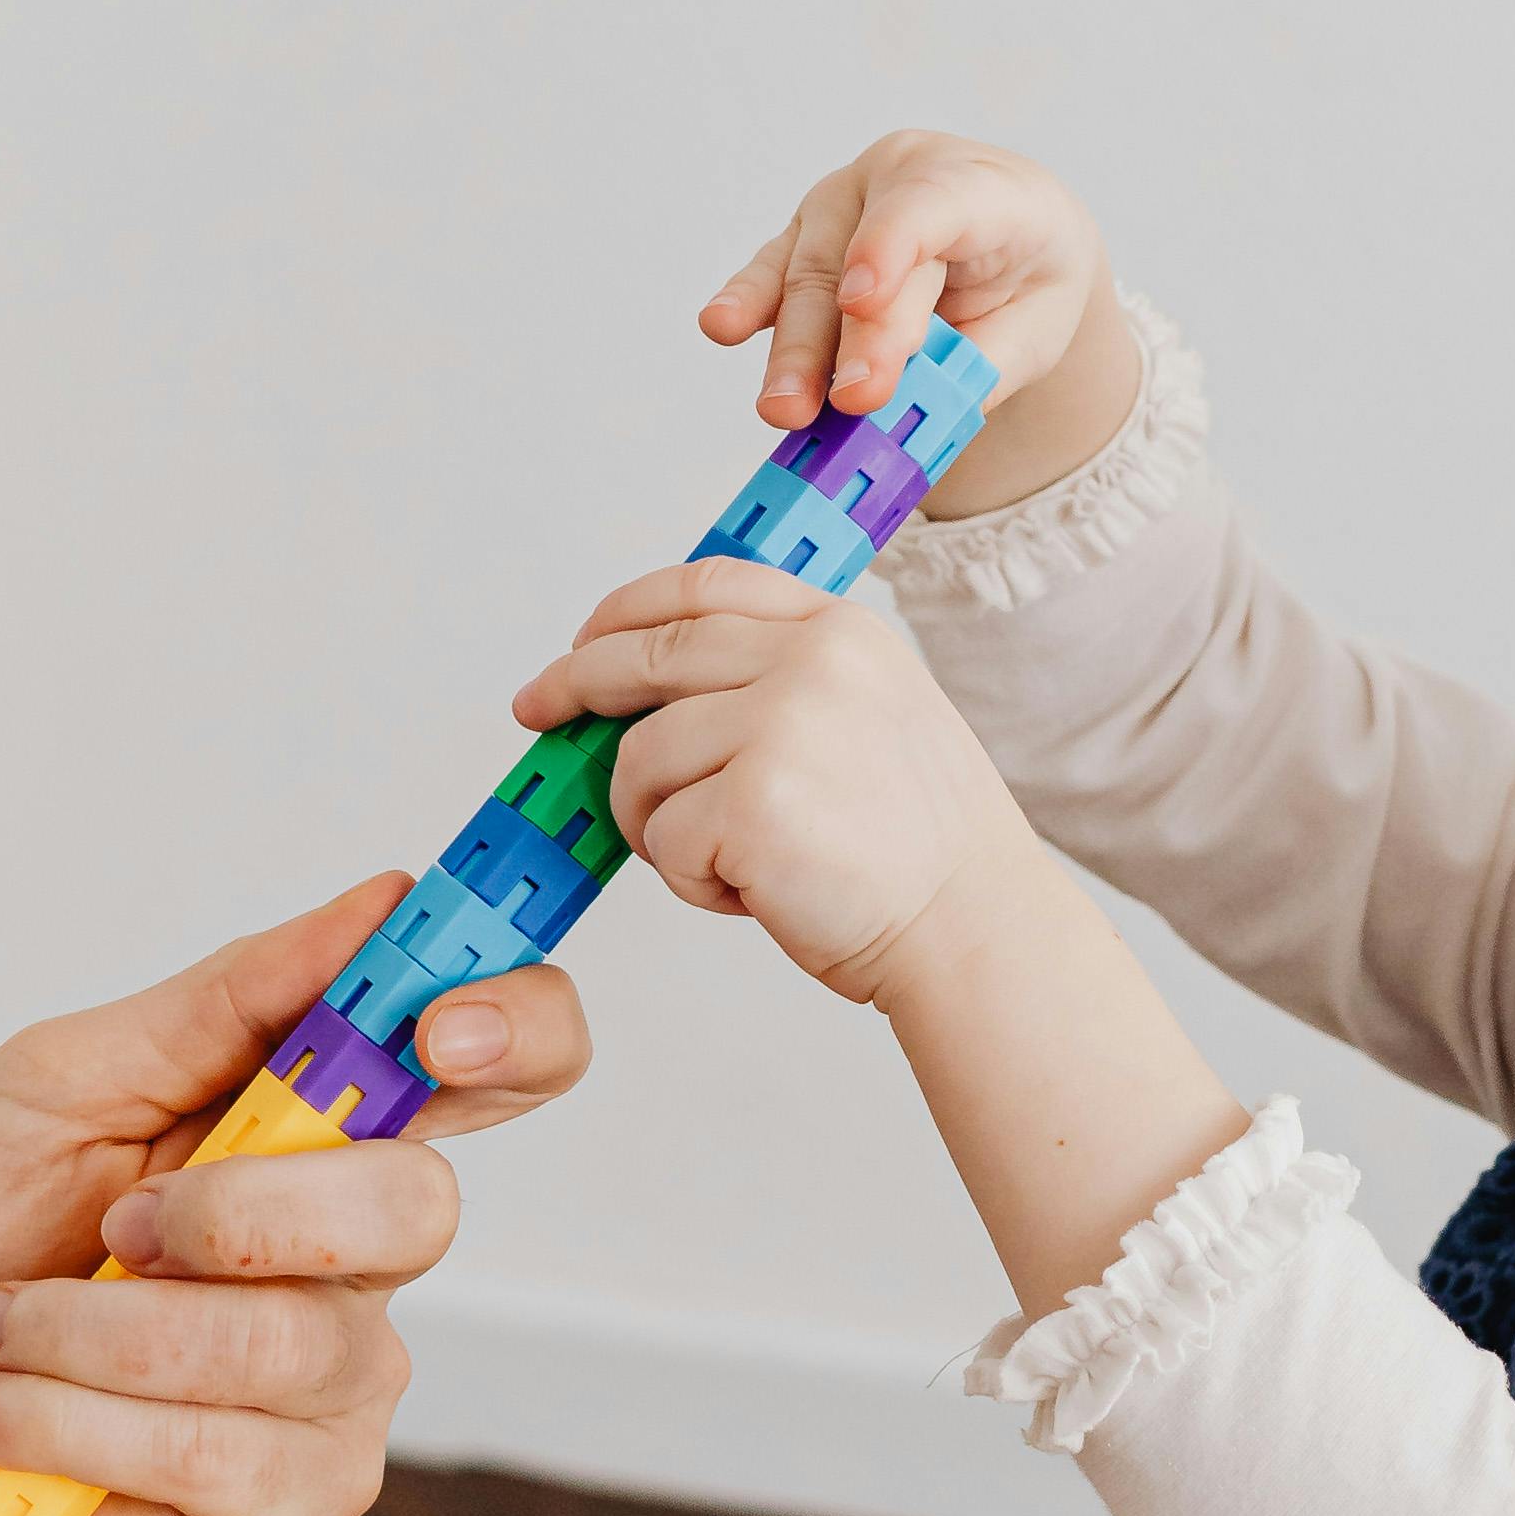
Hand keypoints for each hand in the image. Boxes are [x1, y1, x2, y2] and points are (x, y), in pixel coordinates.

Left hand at [0, 892, 586, 1515]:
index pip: (502, 1064)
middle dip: (241, 1211)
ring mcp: (329, 1392)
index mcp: (318, 1128)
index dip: (514, 1032)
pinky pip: (227, 1459)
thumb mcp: (54, 1082)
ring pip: (295, 1347)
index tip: (432, 1032)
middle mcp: (352, 1259)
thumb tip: (377, 906)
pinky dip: (76, 1424)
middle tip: (112, 1225)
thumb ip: (222, 1002)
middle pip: (418, 1210)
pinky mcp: (278, 1508)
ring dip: (102, 1333)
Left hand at [512, 567, 1021, 1003]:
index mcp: (840, 631)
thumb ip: (785, 682)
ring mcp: (779, 727)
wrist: (975, 927)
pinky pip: (661, 838)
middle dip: (577, 684)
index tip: (583, 640)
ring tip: (732, 864)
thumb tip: (656, 693)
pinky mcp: (749, 803)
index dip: (627, 610)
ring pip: (640, 763)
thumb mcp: (872, 718)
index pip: (706, 587)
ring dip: (660, 824)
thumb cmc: (918, 849)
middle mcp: (809, 662)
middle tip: (539, 713)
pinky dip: (692, 881)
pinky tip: (756, 895)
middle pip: (648, 657)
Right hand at [701, 129, 1134, 510]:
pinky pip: (773, 271)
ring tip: (784, 409)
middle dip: (850, 336)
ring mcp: (844, 203)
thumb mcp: (1039, 326)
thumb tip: (913, 414)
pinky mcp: (806, 238)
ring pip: (809, 274)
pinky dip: (748, 303)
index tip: (863, 301)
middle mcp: (900, 177)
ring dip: (795, 350)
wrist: (1016, 243)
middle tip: (849, 400)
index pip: (932, 203)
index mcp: (981, 186)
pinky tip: (722, 325)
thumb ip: (980, 365)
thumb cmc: (1030, 280)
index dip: (891, 247)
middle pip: (858, 256)